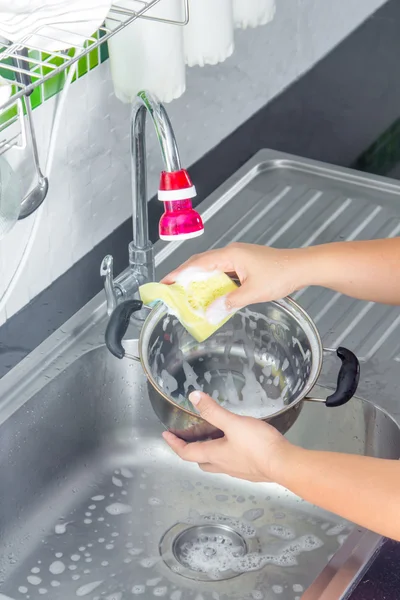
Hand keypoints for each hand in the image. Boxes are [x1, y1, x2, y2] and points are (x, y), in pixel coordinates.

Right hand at [161, 242, 309, 309]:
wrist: (302, 267)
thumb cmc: (281, 274)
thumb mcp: (253, 293)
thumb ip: (229, 302)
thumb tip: (210, 312)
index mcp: (230, 255)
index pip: (198, 264)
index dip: (179, 274)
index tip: (165, 282)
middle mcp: (232, 253)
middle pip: (201, 264)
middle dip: (185, 277)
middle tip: (171, 290)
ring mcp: (238, 257)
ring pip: (212, 268)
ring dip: (199, 280)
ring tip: (187, 294)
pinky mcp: (245, 263)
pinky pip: (222, 272)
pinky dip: (213, 282)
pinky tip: (211, 294)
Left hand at [162, 391, 289, 482]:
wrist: (284, 464)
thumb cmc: (257, 445)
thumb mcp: (233, 423)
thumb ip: (214, 411)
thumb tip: (193, 397)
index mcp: (214, 455)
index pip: (187, 452)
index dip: (174, 444)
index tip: (166, 435)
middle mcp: (223, 466)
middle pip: (201, 461)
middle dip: (191, 450)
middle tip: (188, 438)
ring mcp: (237, 470)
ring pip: (217, 464)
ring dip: (209, 453)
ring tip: (211, 438)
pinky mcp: (251, 471)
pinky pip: (232, 464)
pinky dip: (226, 455)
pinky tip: (236, 445)